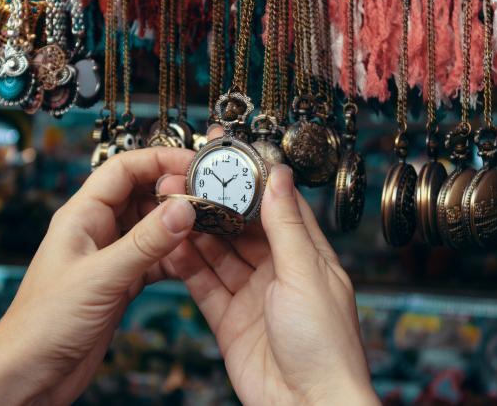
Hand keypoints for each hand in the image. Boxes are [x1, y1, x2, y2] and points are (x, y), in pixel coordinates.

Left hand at [0, 148, 197, 405]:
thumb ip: (146, 242)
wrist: (31, 372)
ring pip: (151, 227)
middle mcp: (97, 230)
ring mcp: (110, 256)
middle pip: (142, 194)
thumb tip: (183, 207)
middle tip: (208, 196)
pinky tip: (193, 259)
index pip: (123, 170)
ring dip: (178, 225)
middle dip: (175, 192)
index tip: (194, 164)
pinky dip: (175, 256)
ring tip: (208, 225)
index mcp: (82, 215)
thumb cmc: (44, 323)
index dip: (159, 161)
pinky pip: (155, 258)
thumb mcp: (102, 277)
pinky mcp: (121, 282)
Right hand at [160, 164, 378, 405]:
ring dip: (196, 229)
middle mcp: (278, 271)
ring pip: (218, 252)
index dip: (252, 176)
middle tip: (185, 178)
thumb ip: (286, 225)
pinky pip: (204, 284)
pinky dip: (186, 265)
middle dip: (214, 202)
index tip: (227, 152)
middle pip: (240, 226)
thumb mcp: (305, 274)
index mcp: (306, 255)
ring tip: (171, 204)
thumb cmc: (325, 345)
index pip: (276, 204)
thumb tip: (280, 174)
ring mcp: (251, 294)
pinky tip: (171, 244)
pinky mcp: (228, 318)